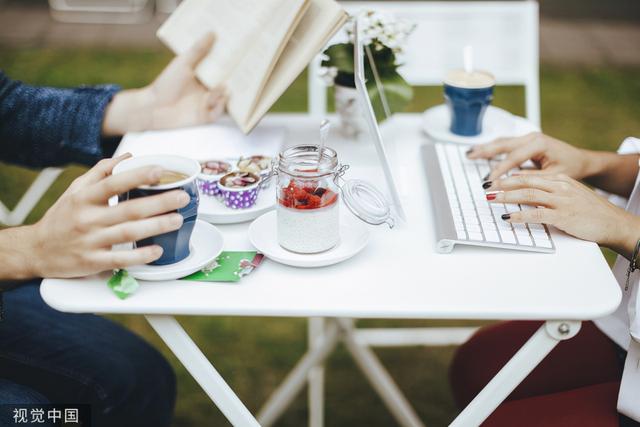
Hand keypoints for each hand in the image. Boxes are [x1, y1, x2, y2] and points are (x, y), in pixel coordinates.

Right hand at [26, 154, 190, 277]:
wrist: (36, 251)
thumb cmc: (62, 218)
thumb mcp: (76, 191)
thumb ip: (101, 172)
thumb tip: (127, 156)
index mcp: (84, 198)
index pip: (113, 183)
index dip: (138, 176)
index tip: (160, 170)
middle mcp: (87, 218)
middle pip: (128, 209)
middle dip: (159, 203)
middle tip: (181, 197)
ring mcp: (90, 241)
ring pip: (128, 233)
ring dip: (156, 226)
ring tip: (177, 220)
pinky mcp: (93, 262)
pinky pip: (120, 259)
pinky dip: (140, 255)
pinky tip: (158, 249)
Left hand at [103, 33, 226, 135]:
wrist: (154, 108)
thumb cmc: (166, 84)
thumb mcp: (183, 64)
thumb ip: (198, 50)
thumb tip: (212, 33)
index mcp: (201, 77)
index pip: (219, 69)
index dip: (227, 63)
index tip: (237, 54)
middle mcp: (205, 90)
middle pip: (224, 83)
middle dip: (232, 78)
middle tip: (242, 70)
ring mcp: (206, 104)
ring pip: (223, 97)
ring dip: (223, 91)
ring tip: (222, 84)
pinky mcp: (206, 117)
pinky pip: (219, 111)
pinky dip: (221, 104)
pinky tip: (220, 97)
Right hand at [467, 132, 595, 181]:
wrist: (581, 160)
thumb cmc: (570, 168)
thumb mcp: (553, 177)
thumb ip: (531, 179)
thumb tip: (511, 183)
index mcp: (539, 143)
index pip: (513, 157)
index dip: (499, 170)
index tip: (489, 182)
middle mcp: (532, 137)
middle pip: (503, 144)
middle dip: (485, 151)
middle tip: (470, 157)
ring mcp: (528, 138)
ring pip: (502, 142)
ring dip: (485, 148)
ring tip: (470, 153)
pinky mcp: (525, 142)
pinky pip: (506, 145)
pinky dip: (492, 148)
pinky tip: (481, 151)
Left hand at [486, 173, 639, 257]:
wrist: (613, 223)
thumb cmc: (590, 212)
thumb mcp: (569, 195)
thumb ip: (549, 192)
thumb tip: (525, 193)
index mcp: (560, 180)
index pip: (529, 175)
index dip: (508, 177)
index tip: (494, 181)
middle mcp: (560, 187)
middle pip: (525, 182)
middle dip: (502, 184)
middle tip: (486, 188)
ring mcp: (562, 200)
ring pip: (528, 195)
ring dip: (507, 197)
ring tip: (491, 199)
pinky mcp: (563, 216)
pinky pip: (537, 214)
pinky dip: (520, 215)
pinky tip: (508, 218)